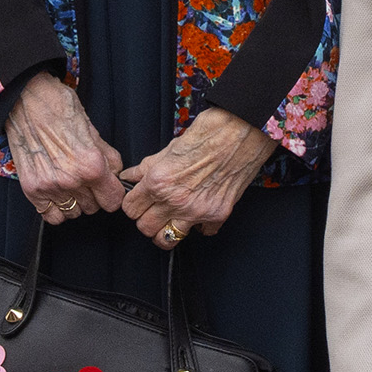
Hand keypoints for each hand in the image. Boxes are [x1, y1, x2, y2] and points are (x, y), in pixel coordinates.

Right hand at [1, 75, 126, 223]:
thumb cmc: (59, 108)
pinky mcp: (31, 189)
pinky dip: (56, 208)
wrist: (26, 99)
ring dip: (75, 202)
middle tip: (85, 178)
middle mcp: (71, 180)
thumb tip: (117, 175)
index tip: (108, 186)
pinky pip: (51, 215)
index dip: (113, 192)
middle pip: (94, 208)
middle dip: (94, 195)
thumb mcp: (93, 130)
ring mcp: (50, 187)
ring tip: (69, 183)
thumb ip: (108, 157)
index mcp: (92, 165)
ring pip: (74, 213)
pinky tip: (57, 192)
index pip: (114, 201)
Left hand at [122, 108, 271, 250]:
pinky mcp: (217, 215)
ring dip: (167, 229)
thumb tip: (130, 176)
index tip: (139, 201)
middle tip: (154, 210)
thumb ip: (146, 168)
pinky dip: (199, 225)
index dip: (133, 204)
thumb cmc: (207, 134)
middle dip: (147, 220)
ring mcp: (197, 211)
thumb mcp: (169, 148)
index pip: (130, 209)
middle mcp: (175, 200)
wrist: (241, 132)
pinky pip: (202, 232)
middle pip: (145, 228)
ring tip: (172, 217)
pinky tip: (199, 211)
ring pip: (168, 239)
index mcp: (158, 181)